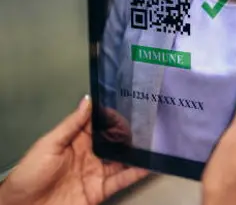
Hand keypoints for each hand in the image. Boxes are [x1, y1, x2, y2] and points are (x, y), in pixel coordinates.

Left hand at [0, 96, 147, 204]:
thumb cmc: (28, 177)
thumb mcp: (48, 144)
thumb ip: (71, 124)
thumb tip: (87, 102)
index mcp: (75, 141)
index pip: (99, 124)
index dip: (112, 116)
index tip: (127, 106)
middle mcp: (89, 155)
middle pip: (114, 141)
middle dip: (130, 133)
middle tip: (146, 124)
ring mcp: (95, 173)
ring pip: (122, 160)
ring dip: (136, 152)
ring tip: (152, 143)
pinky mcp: (100, 190)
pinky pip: (122, 180)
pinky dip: (136, 173)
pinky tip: (147, 165)